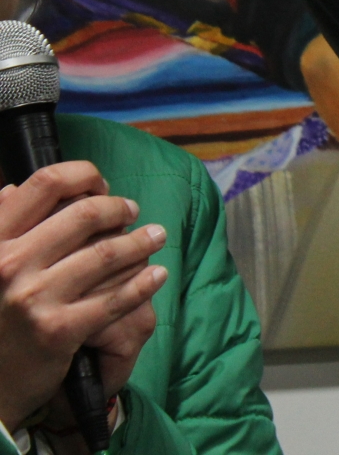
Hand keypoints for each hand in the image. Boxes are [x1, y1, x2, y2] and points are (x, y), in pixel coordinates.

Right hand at [0, 163, 168, 432]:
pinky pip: (116, 298)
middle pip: (84, 214)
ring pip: (106, 253)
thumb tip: (16, 186)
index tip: (100, 184)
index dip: (82, 176)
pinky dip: (144, 283)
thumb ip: (2, 225)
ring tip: (156, 236)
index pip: (45, 184)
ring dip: (140, 241)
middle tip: (133, 211)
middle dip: (118, 208)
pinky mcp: (59, 329)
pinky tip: (157, 275)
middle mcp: (8, 264)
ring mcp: (34, 297)